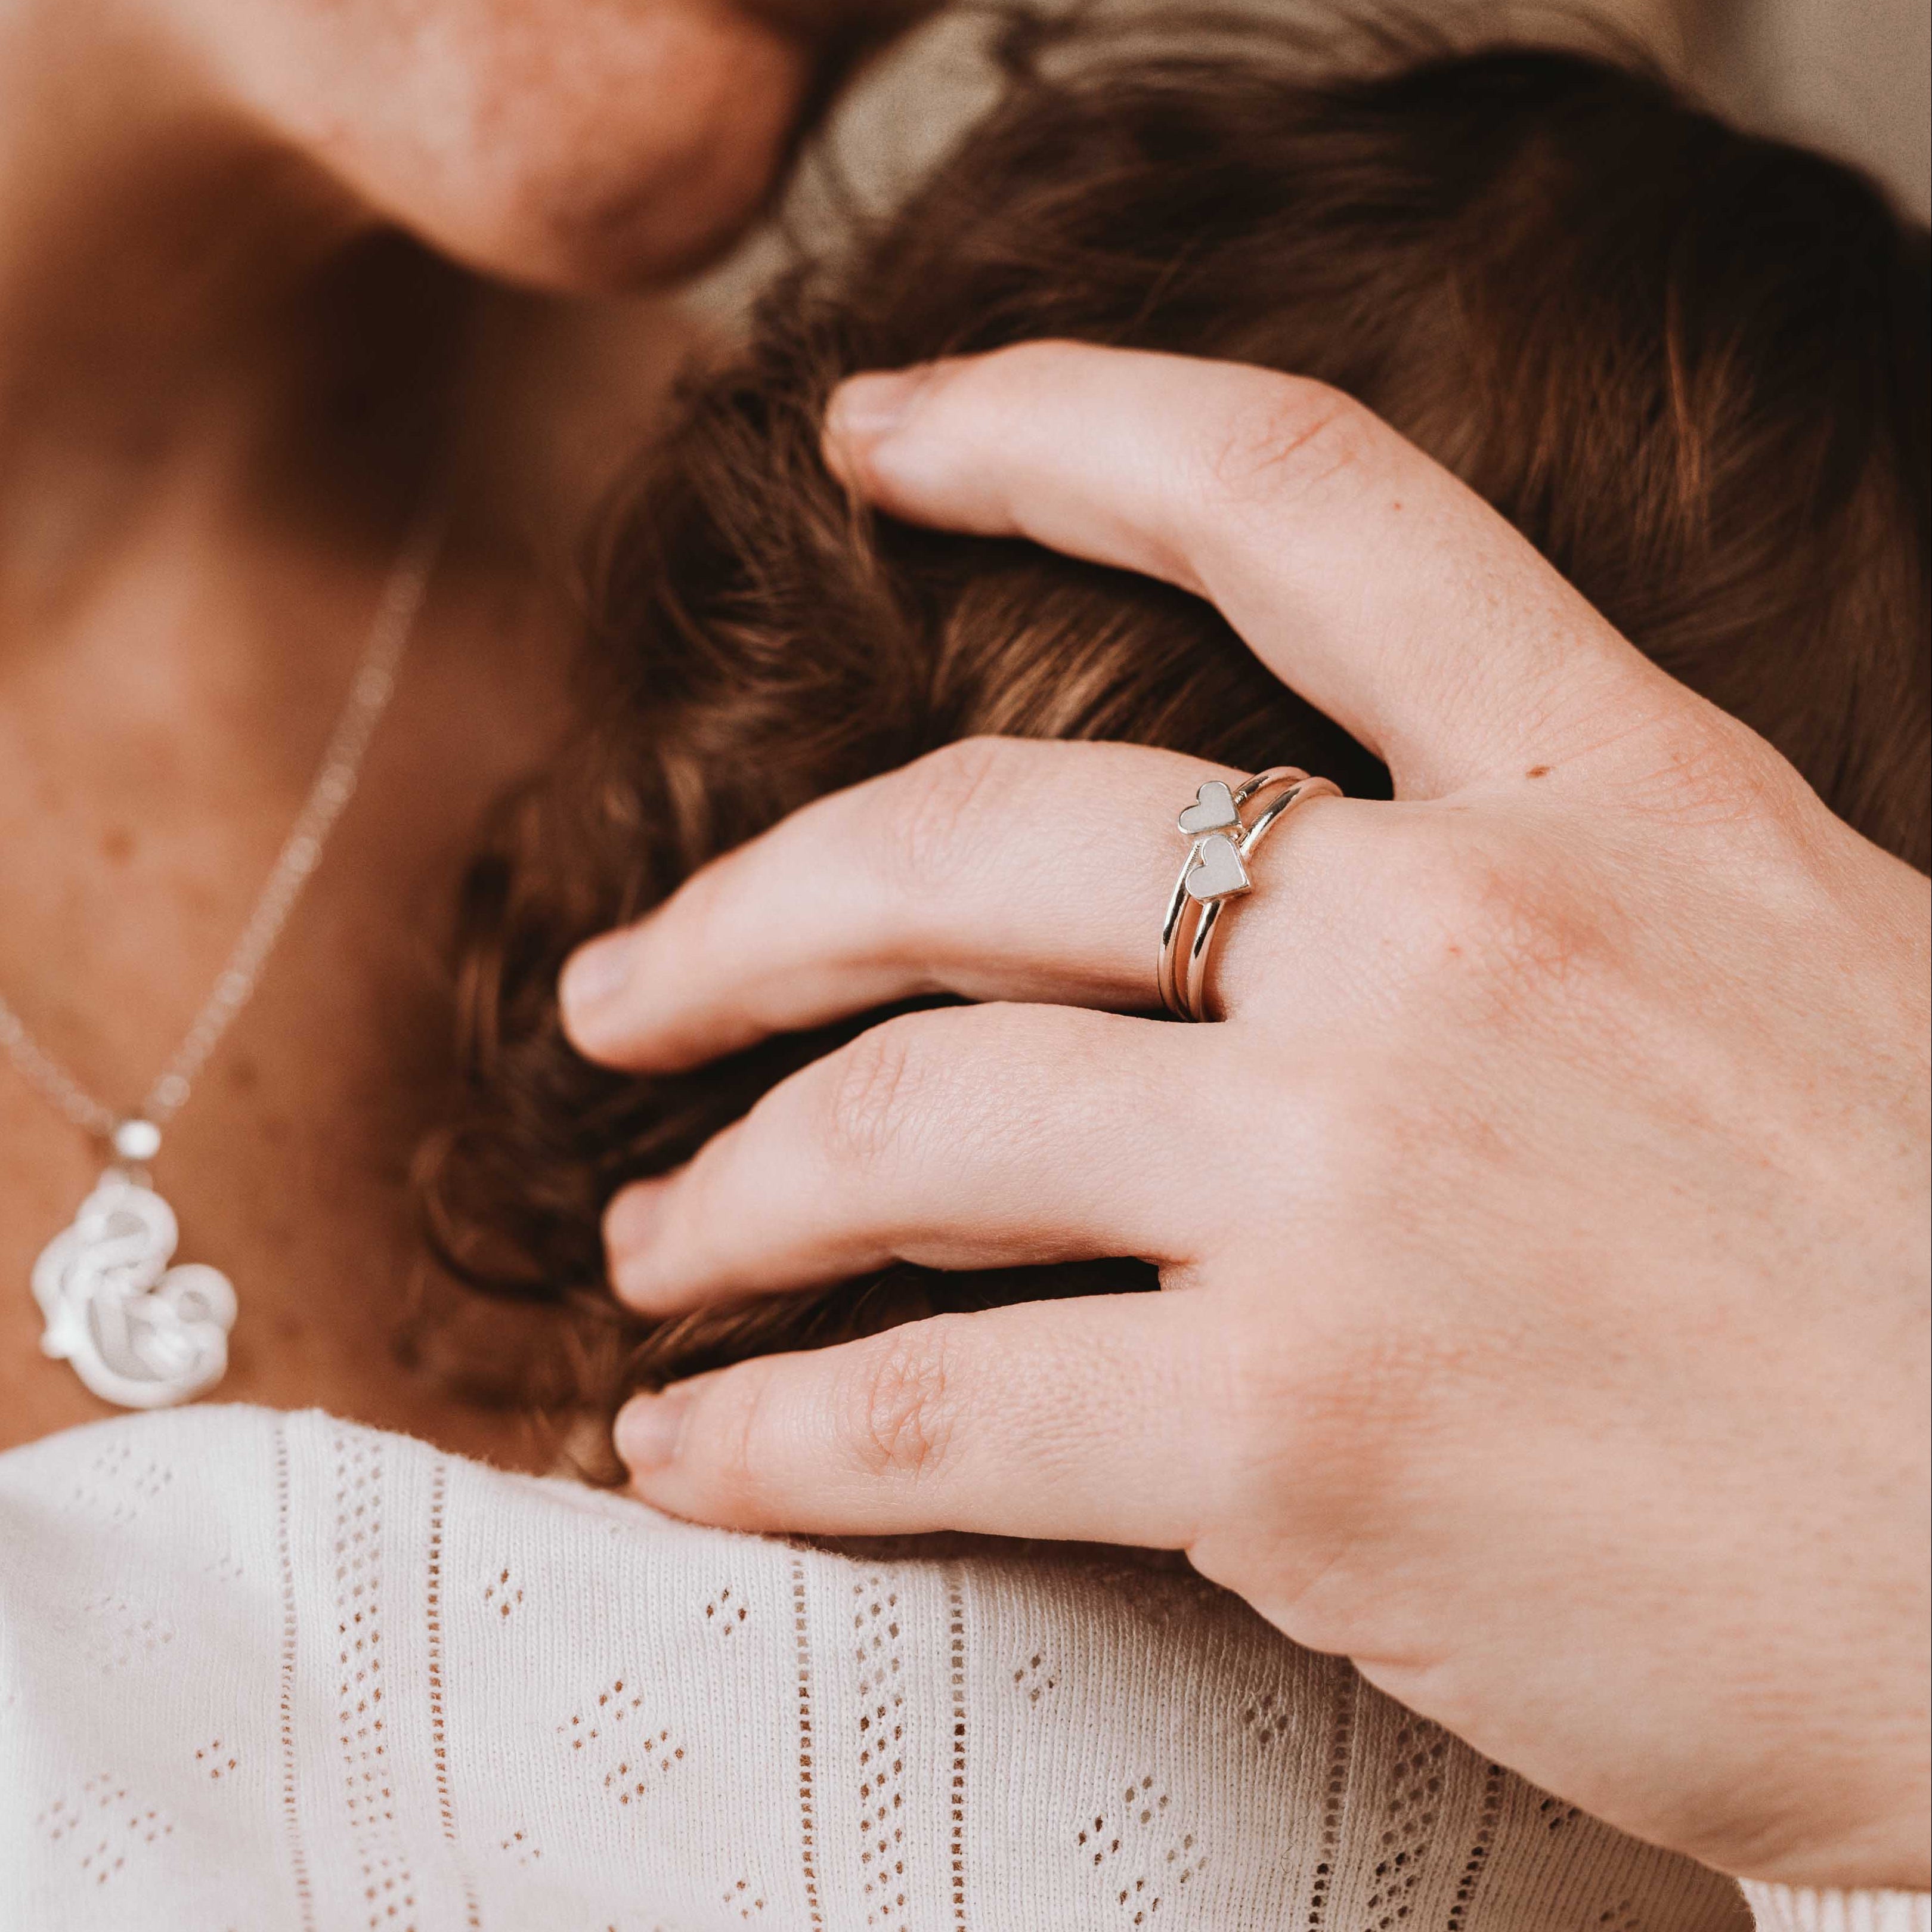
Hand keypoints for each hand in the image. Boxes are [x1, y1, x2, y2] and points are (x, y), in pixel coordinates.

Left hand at [560, 343, 1930, 1886]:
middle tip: (624, 987)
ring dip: (734, 1188)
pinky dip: (778, 1439)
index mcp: (1612, 802)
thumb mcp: (1795, 984)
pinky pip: (940, 1404)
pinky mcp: (1300, 1437)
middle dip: (751, 911)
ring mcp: (1366, 1184)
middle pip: (982, 838)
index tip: (870, 434)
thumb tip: (1313, 912)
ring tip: (653, 1248)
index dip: (1048, 420)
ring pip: (914, 1122)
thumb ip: (1558, 905)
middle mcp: (1459, 947)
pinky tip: (691, 1461)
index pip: (1296, 494)